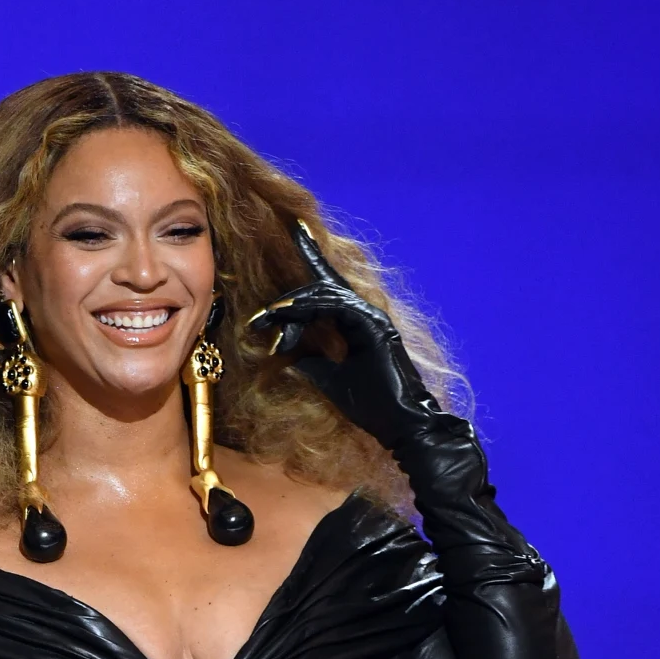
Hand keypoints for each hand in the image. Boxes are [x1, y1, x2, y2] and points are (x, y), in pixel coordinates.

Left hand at [249, 222, 448, 458]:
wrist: (399, 424)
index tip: (291, 234)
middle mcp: (363, 313)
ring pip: (327, 294)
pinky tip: (290, 313)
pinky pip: (339, 305)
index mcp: (354, 323)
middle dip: (288, 299)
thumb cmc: (370, 405)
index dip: (310, 258)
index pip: (327, 287)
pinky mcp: (376, 326)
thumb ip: (309, 361)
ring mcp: (371, 317)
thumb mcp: (327, 379)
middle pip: (321, 287)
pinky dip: (312, 307)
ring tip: (269, 316)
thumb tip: (285, 353)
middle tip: (259, 319)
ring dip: (294, 304)